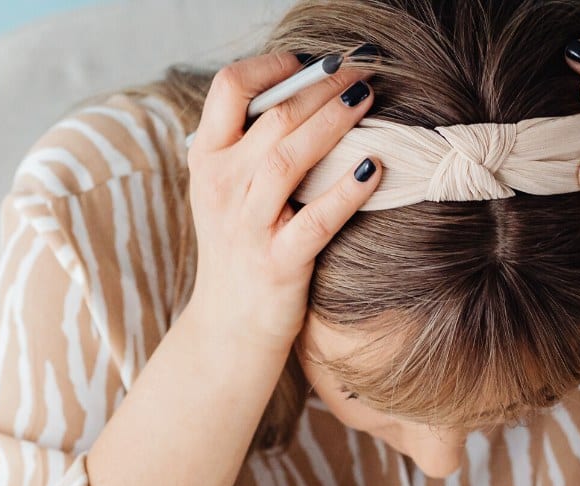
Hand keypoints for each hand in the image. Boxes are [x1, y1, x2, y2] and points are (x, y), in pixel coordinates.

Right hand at [185, 51, 381, 353]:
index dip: (273, 66)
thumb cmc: (239, 249)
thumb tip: (305, 89)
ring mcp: (248, 228)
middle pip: (272, 117)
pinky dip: (346, 192)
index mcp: (207, 161)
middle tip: (359, 71)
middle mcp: (221, 189)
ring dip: (334, 122)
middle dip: (321, 86)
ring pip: (289, 158)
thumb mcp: (226, 192)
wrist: (229, 327)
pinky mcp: (278, 264)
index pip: (229, 88)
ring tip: (367, 100)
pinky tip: (372, 168)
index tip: (310, 64)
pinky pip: (316, 221)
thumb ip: (249, 144)